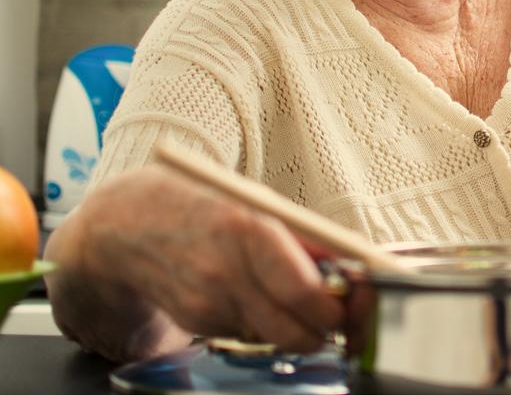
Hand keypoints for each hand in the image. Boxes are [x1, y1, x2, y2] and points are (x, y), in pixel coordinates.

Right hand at [66, 165, 345, 356]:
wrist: (124, 222)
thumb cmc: (198, 201)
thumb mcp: (252, 201)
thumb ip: (299, 236)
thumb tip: (347, 262)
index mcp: (248, 229)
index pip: (306, 291)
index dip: (341, 306)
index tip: (360, 300)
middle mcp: (227, 273)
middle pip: (296, 329)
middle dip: (327, 327)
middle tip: (341, 312)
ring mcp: (208, 303)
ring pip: (276, 336)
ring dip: (297, 326)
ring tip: (302, 300)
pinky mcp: (196, 322)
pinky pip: (247, 332)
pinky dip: (262, 322)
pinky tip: (255, 295)